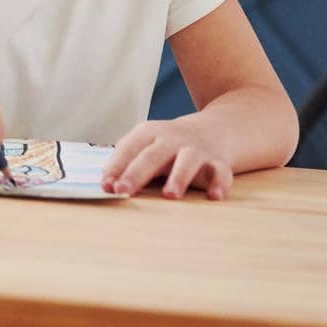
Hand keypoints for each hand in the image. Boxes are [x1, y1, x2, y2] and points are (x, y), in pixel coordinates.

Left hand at [101, 119, 233, 199]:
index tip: (105, 185)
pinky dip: (219, 183)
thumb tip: (106, 185)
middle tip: (122, 191)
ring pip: (187, 161)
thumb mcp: (148, 146)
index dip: (115, 166)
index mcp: (149, 132)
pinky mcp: (218, 161)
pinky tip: (214, 196)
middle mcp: (172, 139)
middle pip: (152, 155)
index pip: (128, 148)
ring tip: (170, 195)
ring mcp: (196, 149)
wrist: (215, 129)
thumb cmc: (170, 145)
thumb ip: (129, 163)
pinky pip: (220, 172)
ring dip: (178, 177)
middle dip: (136, 173)